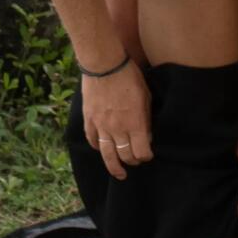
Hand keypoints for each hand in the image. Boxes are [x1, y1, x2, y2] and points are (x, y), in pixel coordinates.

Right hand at [81, 64, 150, 180]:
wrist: (104, 64)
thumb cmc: (129, 77)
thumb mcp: (146, 96)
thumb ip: (145, 118)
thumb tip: (146, 134)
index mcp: (135, 123)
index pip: (142, 152)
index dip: (146, 156)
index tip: (148, 154)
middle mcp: (118, 129)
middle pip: (126, 156)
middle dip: (133, 161)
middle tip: (135, 161)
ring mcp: (101, 126)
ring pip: (107, 155)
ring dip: (114, 166)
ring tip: (119, 173)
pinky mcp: (89, 120)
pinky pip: (92, 140)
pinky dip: (97, 147)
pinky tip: (101, 149)